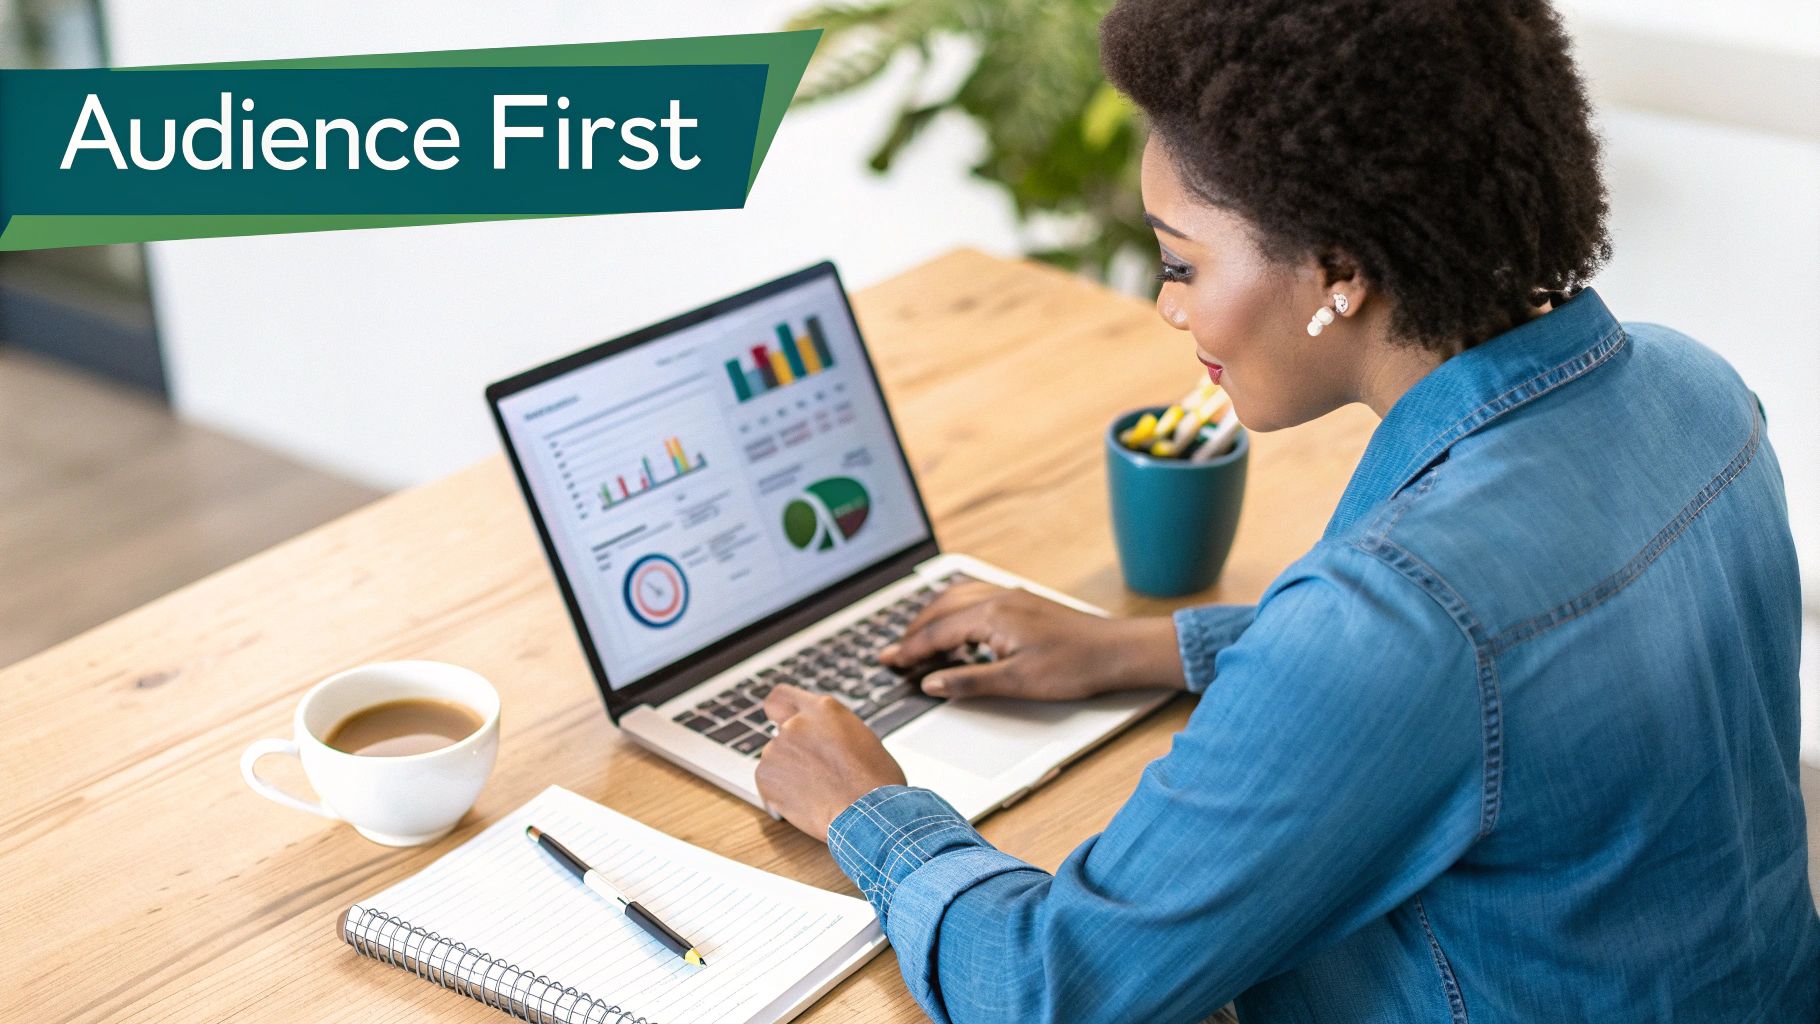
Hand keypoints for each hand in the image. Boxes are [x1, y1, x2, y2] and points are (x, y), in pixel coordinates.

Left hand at [755, 684, 906, 841]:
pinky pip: (768, 783)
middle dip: (792, 750)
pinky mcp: (765, 776)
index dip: (779, 711)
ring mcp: (777, 749)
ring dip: (787, 772)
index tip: (779, 720)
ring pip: (775, 759)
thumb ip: (834, 731)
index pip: (782, 696)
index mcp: (823, 709)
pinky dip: (780, 793)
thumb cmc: (876, 782)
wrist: (868, 815)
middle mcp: (796, 723)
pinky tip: (804, 803)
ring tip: (815, 793)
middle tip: (811, 771)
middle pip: (780, 733)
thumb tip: (825, 740)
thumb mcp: (862, 739)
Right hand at [880, 583, 1185, 700]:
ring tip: (917, 643)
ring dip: (932, 619)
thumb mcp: (1016, 682)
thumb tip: (931, 682)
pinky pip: (974, 598)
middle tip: (893, 654)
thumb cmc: (1075, 666)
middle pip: (940, 610)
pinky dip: (953, 612)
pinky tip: (956, 630)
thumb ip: (968, 681)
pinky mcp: (1021, 601)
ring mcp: (1010, 597)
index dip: (908, 649)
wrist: (1116, 651)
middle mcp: (997, 599)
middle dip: (913, 632)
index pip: (936, 632)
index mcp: (991, 616)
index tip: (887, 661)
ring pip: (956, 599)